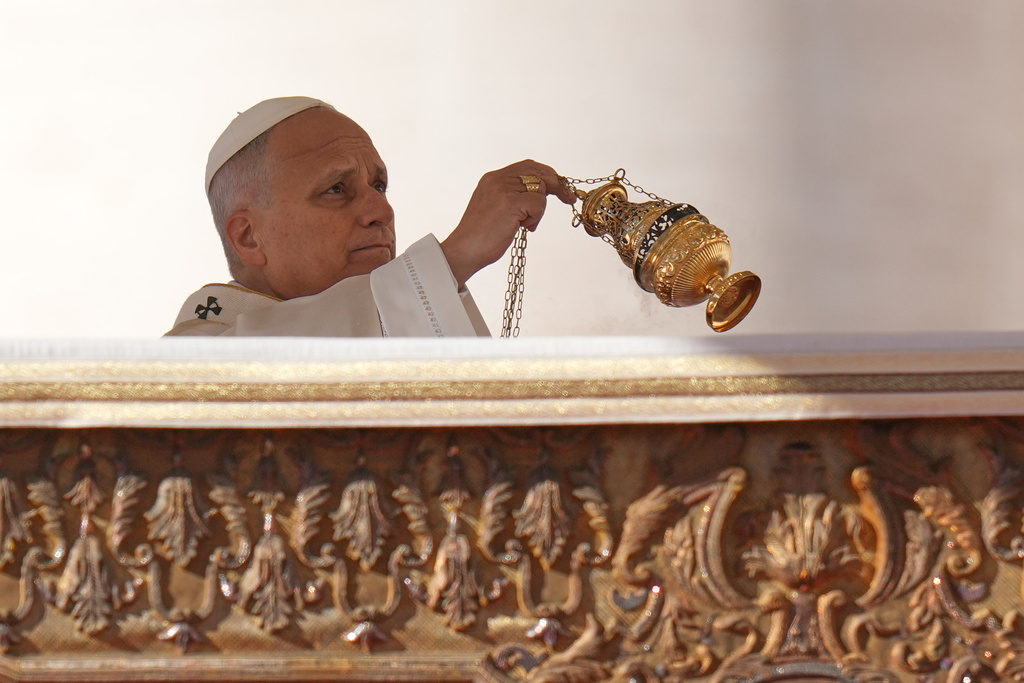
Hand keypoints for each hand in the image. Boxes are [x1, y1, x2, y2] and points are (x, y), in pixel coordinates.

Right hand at [441, 160, 576, 287]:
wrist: (464, 250)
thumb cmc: (480, 236)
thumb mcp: (495, 207)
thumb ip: (512, 196)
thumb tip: (540, 193)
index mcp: (492, 178)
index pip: (527, 166)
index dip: (546, 175)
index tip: (559, 187)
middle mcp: (497, 179)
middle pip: (538, 172)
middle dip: (557, 185)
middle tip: (568, 198)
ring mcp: (503, 189)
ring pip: (540, 190)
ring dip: (538, 210)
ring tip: (524, 224)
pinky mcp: (510, 203)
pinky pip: (539, 204)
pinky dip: (536, 217)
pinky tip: (523, 227)